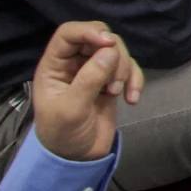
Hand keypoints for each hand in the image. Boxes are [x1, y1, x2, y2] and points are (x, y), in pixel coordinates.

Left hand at [32, 22, 143, 162]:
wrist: (77, 157)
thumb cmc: (63, 134)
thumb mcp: (71, 110)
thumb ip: (89, 80)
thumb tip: (109, 52)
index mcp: (55, 65)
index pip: (69, 33)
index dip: (89, 32)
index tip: (108, 45)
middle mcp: (74, 63)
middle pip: (99, 38)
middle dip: (113, 56)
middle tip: (113, 82)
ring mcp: (94, 71)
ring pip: (117, 52)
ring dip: (124, 71)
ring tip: (117, 94)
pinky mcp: (112, 81)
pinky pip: (130, 68)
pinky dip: (136, 80)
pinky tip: (132, 99)